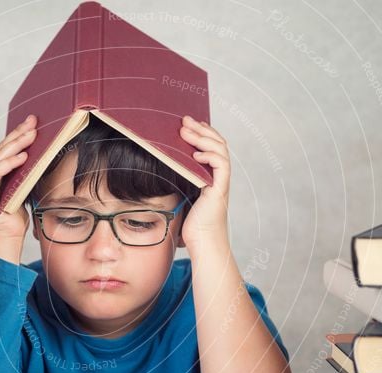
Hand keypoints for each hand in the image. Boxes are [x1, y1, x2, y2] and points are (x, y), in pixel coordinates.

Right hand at [0, 114, 37, 240]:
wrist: (8, 238)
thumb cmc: (16, 216)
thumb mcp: (24, 188)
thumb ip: (25, 172)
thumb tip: (39, 153)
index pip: (5, 149)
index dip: (19, 135)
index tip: (33, 122)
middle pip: (1, 149)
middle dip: (19, 134)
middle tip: (34, 121)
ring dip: (17, 144)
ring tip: (32, 134)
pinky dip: (9, 163)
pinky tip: (23, 156)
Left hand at [178, 115, 230, 247]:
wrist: (203, 244)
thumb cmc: (191, 224)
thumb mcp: (181, 195)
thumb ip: (178, 180)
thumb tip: (159, 165)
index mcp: (211, 175)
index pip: (212, 146)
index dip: (203, 132)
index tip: (188, 123)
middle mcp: (219, 176)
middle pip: (217, 143)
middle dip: (201, 129)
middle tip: (184, 119)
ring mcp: (221, 182)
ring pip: (220, 150)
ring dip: (203, 138)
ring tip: (186, 131)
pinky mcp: (220, 190)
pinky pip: (221, 165)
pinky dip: (209, 156)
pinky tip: (194, 154)